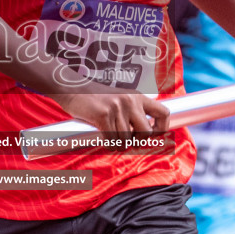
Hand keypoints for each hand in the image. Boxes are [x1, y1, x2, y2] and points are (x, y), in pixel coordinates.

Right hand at [53, 91, 170, 135]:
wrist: (71, 88)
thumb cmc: (94, 99)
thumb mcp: (119, 99)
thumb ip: (131, 111)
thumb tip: (142, 135)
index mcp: (137, 97)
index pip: (163, 112)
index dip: (162, 129)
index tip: (154, 136)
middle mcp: (130, 101)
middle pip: (146, 132)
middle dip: (138, 142)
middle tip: (128, 142)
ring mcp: (117, 107)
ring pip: (126, 140)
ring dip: (119, 145)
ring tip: (111, 139)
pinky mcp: (103, 115)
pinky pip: (112, 140)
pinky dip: (109, 145)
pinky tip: (105, 141)